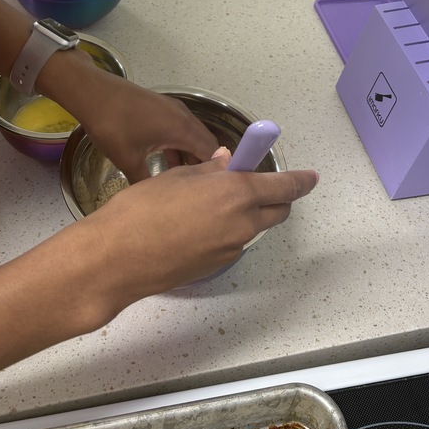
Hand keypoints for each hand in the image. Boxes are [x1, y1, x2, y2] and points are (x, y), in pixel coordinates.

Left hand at [73, 75, 219, 181]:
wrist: (93, 93)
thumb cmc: (112, 126)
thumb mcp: (128, 160)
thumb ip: (146, 182)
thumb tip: (153, 200)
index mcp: (182, 129)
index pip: (213, 152)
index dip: (219, 172)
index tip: (219, 192)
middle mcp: (184, 117)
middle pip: (206, 143)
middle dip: (206, 166)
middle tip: (203, 191)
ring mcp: (173, 109)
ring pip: (192, 136)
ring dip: (191, 156)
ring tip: (186, 181)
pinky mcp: (162, 107)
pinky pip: (180, 129)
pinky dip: (179, 145)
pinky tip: (168, 163)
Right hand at [76, 149, 318, 309]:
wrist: (117, 258)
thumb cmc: (142, 209)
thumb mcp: (177, 177)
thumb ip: (210, 170)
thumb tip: (227, 162)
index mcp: (236, 193)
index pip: (284, 187)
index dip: (301, 181)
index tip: (311, 177)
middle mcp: (242, 223)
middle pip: (276, 212)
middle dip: (275, 198)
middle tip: (255, 185)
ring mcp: (230, 249)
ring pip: (252, 227)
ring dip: (246, 214)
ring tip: (209, 202)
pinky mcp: (215, 266)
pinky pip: (232, 243)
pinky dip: (226, 230)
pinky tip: (194, 225)